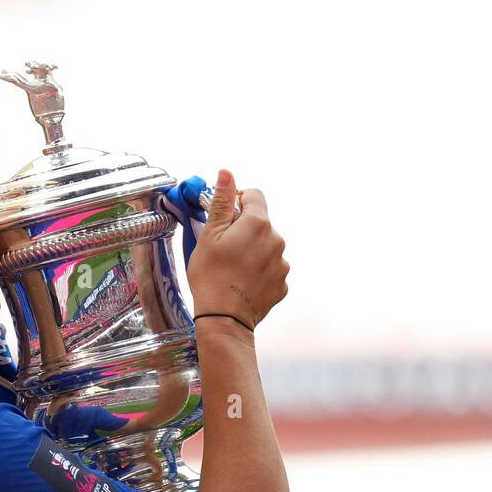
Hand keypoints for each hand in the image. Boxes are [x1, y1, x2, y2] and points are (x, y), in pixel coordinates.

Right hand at [186, 169, 289, 329]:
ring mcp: (282, 263)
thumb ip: (221, 201)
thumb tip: (227, 172)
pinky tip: (241, 283)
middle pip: (260, 223)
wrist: (224, 319)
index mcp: (258, 223)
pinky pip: (270, 270)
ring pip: (265, 248)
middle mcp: (277, 240)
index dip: (237, 201)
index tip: (223, 217)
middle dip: (242, 231)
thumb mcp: (209, 235)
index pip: (254, 195)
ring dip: (251, 252)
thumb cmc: (211, 276)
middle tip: (221, 249)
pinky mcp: (282, 284)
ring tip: (231, 270)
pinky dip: (257, 273)